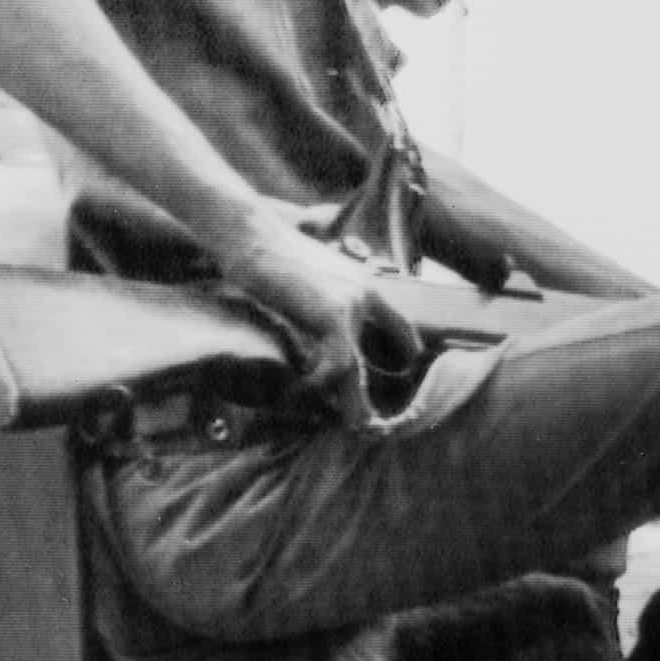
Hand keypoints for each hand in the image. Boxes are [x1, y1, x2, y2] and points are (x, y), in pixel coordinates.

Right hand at [224, 225, 421, 426]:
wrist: (254, 235)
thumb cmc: (274, 255)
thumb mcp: (313, 278)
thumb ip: (328, 302)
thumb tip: (320, 325)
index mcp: (368, 287)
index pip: (402, 326)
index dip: (405, 352)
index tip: (402, 373)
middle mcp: (369, 295)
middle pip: (391, 350)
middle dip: (382, 384)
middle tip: (375, 419)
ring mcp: (354, 304)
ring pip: (359, 367)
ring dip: (355, 401)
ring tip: (353, 425)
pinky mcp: (333, 313)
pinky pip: (340, 361)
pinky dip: (325, 381)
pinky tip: (311, 391)